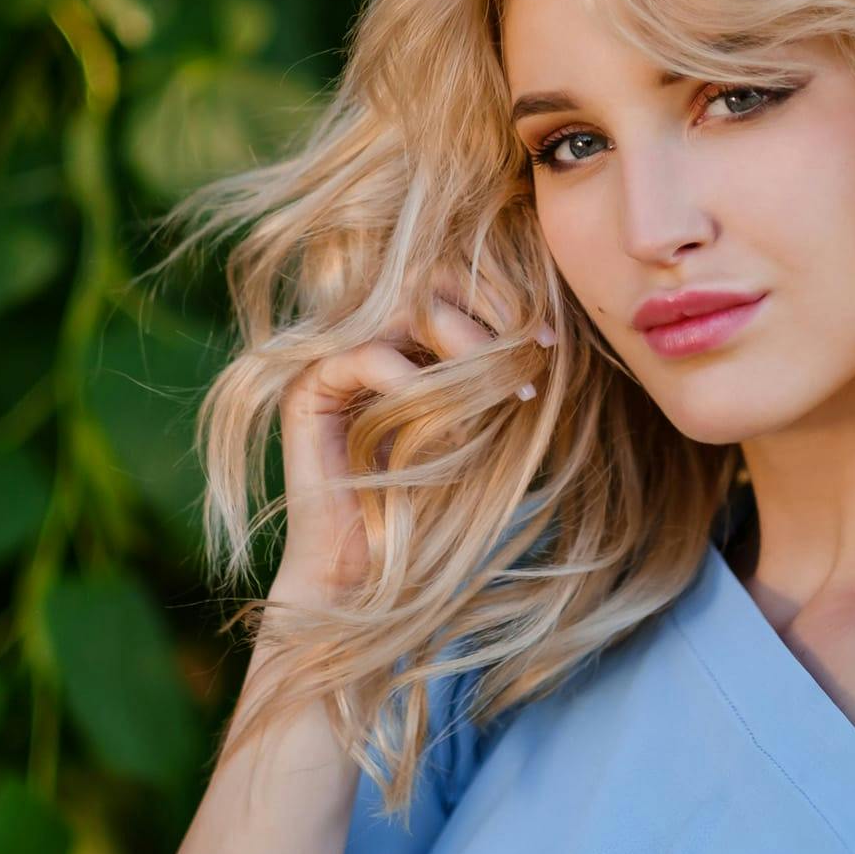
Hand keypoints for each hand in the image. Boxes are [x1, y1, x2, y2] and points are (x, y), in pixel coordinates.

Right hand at [270, 280, 553, 602]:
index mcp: (399, 341)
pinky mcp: (306, 394)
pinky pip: (362, 358)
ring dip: (461, 340)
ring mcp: (329, 362)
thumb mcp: (476, 425)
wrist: (367, 572)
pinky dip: (410, 379)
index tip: (548, 339)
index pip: (444, 284)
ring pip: (399, 312)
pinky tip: (445, 410)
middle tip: (533, 346)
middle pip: (423, 281)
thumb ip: (492, 377)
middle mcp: (361, 340)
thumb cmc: (427, 504)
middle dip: (487, 307)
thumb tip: (539, 334)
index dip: (498, 299)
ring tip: (499, 380)